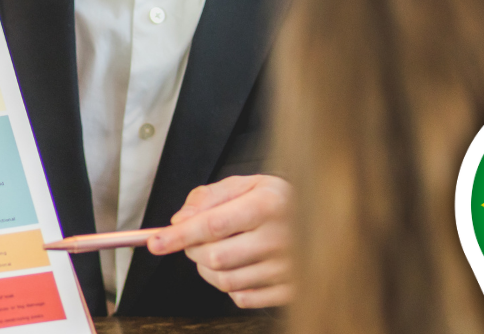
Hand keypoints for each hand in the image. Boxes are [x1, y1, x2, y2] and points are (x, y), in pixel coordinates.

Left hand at [147, 175, 292, 307]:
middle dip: (192, 250)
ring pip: (225, 281)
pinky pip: (243, 298)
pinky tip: (240, 267)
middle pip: (215, 257)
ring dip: (208, 269)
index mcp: (269, 205)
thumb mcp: (248, 183)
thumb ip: (210, 196)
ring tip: (220, 251)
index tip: (156, 242)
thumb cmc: (283, 202)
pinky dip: (231, 286)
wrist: (327, 221)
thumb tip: (180, 219)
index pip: (213, 224)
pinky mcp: (291, 290)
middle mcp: (281, 238)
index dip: (179, 236)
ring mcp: (288, 268)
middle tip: (196, 240)